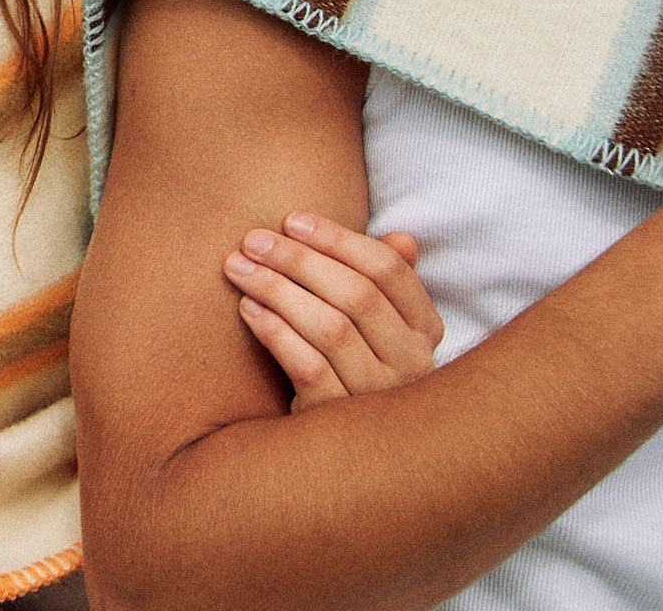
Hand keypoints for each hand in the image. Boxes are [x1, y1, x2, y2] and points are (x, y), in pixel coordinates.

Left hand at [222, 213, 443, 411]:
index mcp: (424, 329)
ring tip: (238, 268)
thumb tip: (402, 237)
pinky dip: (275, 332)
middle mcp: (413, 365)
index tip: (290, 219)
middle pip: (356, 295)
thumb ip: (383, 280)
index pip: (388, 270)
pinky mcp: (341, 421)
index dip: (337, 238)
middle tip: (251, 240)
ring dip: (277, 290)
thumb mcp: (374, 321)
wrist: (335, 443)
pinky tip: (248, 308)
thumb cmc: (349, 358)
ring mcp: (380, 397)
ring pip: (331, 329)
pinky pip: (309, 367)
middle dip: (297, 260)